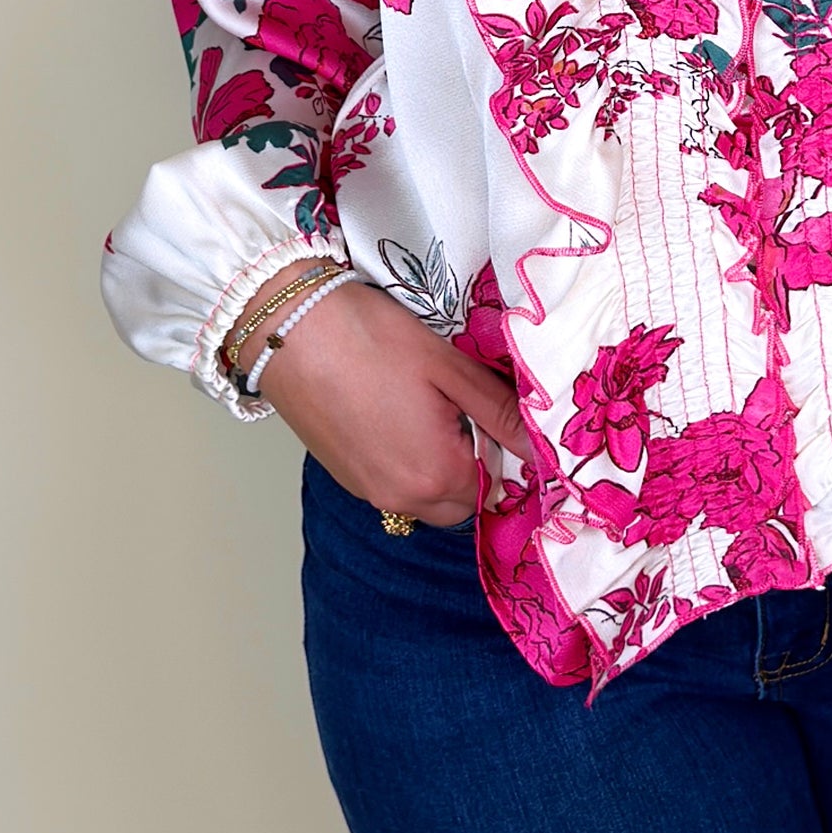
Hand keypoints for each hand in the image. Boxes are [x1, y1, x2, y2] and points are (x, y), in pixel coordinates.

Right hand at [234, 269, 532, 524]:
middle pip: (462, 502)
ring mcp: (368, 491)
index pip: (498, 488)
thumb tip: (543, 445)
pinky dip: (410, 461)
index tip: (502, 415)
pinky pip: (395, 485)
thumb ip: (499, 412)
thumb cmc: (370, 340)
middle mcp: (401, 498)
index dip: (509, 453)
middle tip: (470, 408)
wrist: (289, 329)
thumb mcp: (448, 368)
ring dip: (442, 465)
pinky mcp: (345, 476)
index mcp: (435, 475)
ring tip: (434, 407)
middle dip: (477, 465)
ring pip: (428, 497)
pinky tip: (402, 413)